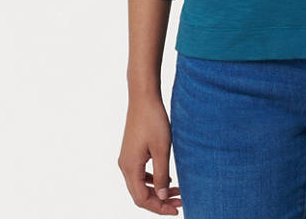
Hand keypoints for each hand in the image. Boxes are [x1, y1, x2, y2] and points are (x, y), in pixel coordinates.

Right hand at [117, 95, 181, 214]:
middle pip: (140, 194)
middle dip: (160, 201)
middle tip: (180, 201)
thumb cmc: (153, 120)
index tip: (177, 209)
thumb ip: (161, 174)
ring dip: (157, 190)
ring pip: (140, 184)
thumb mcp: (161, 149)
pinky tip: (167, 179)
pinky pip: (140, 173)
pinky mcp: (131, 151)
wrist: (143, 98)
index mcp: (130, 167)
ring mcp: (127, 158)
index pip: (142, 199)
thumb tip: (161, 196)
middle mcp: (125, 166)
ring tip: (177, 191)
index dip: (159, 207)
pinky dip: (153, 180)